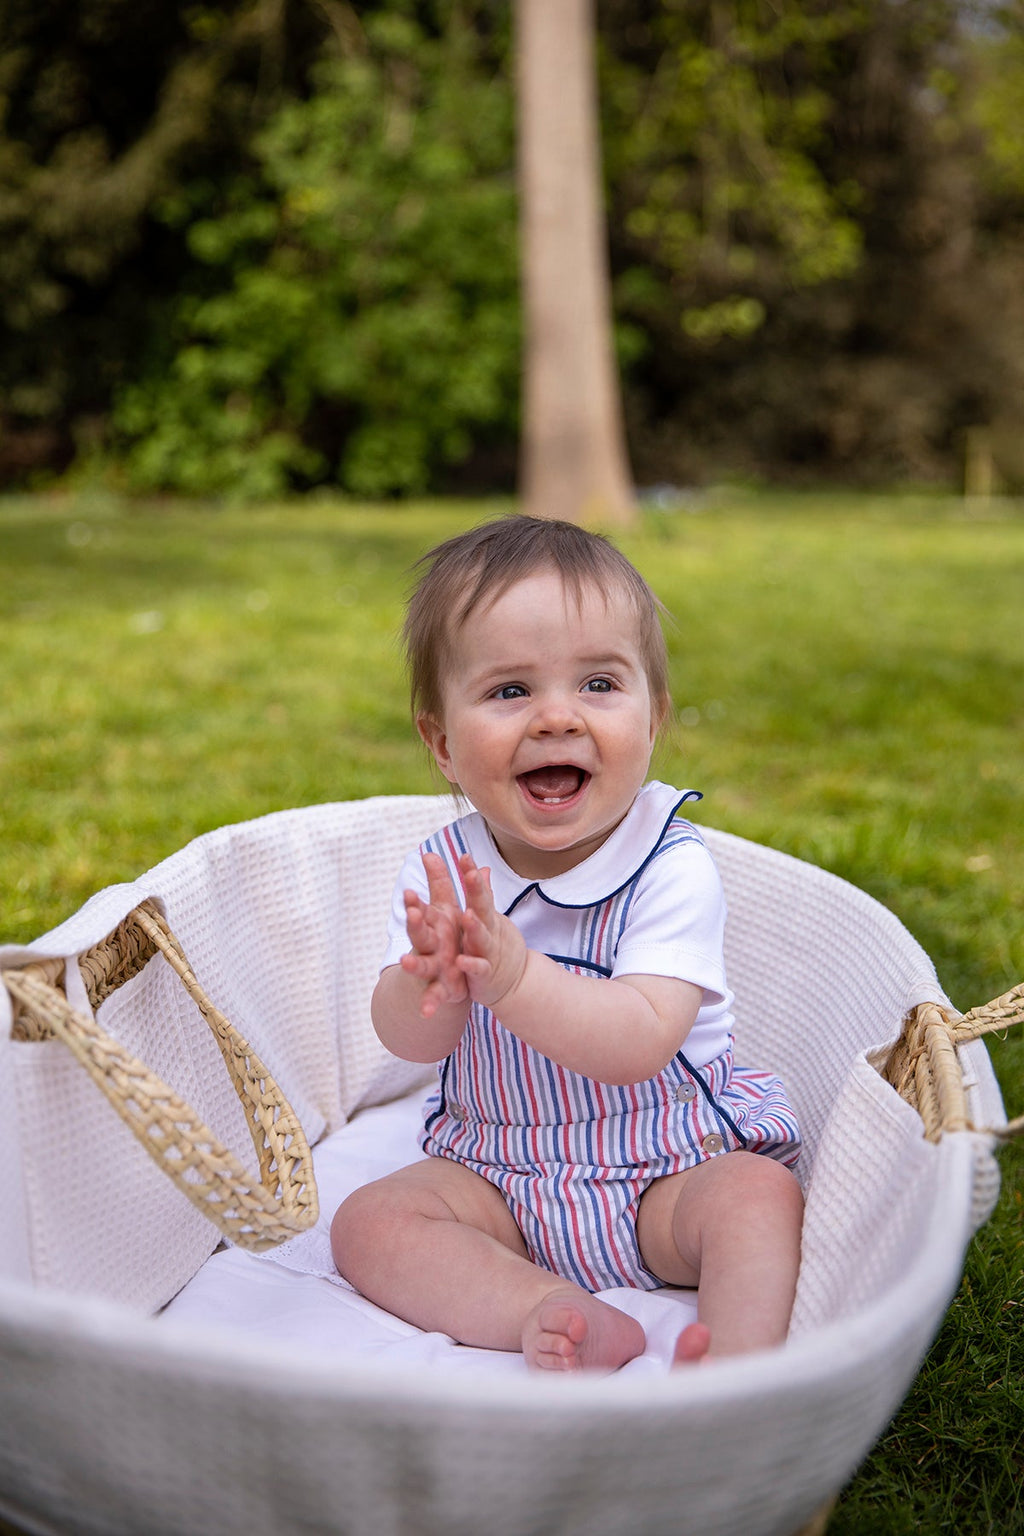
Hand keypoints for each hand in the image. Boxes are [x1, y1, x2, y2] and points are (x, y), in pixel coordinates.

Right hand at [399, 851, 469, 1017]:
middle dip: (414, 924)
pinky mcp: (440, 990)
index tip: (409, 891)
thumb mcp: (445, 909)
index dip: (415, 902)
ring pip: (421, 965)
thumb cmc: (443, 936)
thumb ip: (440, 883)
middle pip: (419, 933)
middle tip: (410, 912)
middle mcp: (428, 946)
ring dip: (413, 964)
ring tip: (404, 962)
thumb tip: (430, 852)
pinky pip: (433, 998)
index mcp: (432, 925)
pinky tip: (425, 1013)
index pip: (421, 910)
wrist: (444, 976)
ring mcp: (433, 968)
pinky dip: (429, 1005)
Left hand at [453, 854, 527, 1012]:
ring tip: (467, 916)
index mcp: (485, 917)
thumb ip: (482, 893)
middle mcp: (487, 931)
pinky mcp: (484, 975)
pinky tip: (461, 961)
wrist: (514, 982)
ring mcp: (487, 952)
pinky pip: (478, 969)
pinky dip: (471, 966)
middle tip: (470, 874)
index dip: (473, 875)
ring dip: (475, 928)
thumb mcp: (488, 918)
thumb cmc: (495, 944)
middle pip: (483, 908)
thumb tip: (481, 867)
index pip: (479, 891)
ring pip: (481, 938)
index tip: (464, 855)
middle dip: (477, 890)